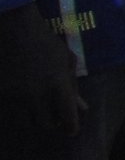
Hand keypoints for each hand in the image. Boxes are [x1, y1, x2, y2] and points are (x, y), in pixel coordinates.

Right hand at [0, 3, 83, 133]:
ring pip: (27, 116)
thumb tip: (83, 108)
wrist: (15, 29)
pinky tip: (24, 84)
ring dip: (36, 112)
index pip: (67, 117)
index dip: (71, 127)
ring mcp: (17, 94)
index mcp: (58, 85)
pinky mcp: (2, 91)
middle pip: (44, 124)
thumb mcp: (67, 61)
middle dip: (52, 123)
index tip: (72, 131)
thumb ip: (73, 86)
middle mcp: (36, 93)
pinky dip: (20, 99)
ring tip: (40, 98)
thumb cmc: (46, 43)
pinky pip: (13, 103)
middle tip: (55, 117)